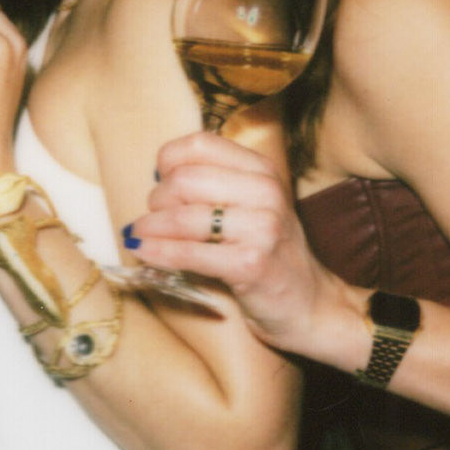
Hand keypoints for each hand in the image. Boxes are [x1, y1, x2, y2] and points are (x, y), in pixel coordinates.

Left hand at [131, 130, 360, 358]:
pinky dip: (159, 252)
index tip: (160, 181)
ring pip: (182, 216)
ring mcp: (262, 227)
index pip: (199, 145)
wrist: (309, 304)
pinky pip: (189, 252)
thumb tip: (155, 177)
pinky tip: (144, 253)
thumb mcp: (252, 207)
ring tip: (139, 236)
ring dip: (150, 228)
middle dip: (156, 200)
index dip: (167, 162)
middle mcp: (265, 191)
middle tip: (151, 219)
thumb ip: (215, 186)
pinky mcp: (250, 264)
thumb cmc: (268, 254)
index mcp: (262, 170)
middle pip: (184, 180)